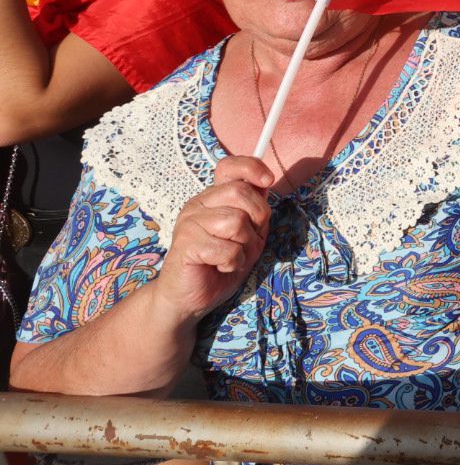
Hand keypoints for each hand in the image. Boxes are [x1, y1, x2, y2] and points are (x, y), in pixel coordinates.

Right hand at [152, 155, 273, 324]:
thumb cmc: (221, 264)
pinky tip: (220, 267)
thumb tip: (265, 184)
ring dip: (244, 246)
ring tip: (231, 257)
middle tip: (247, 240)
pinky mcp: (186, 244)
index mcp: (213, 198)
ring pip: (236, 222)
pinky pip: (227, 249)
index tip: (268, 181)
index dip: (252, 168)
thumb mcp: (248, 235)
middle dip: (257, 218)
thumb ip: (255, 211)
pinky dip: (233, 263)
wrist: (189, 297)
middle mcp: (198, 204)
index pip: (229, 167)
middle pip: (240, 192)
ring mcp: (189, 223)